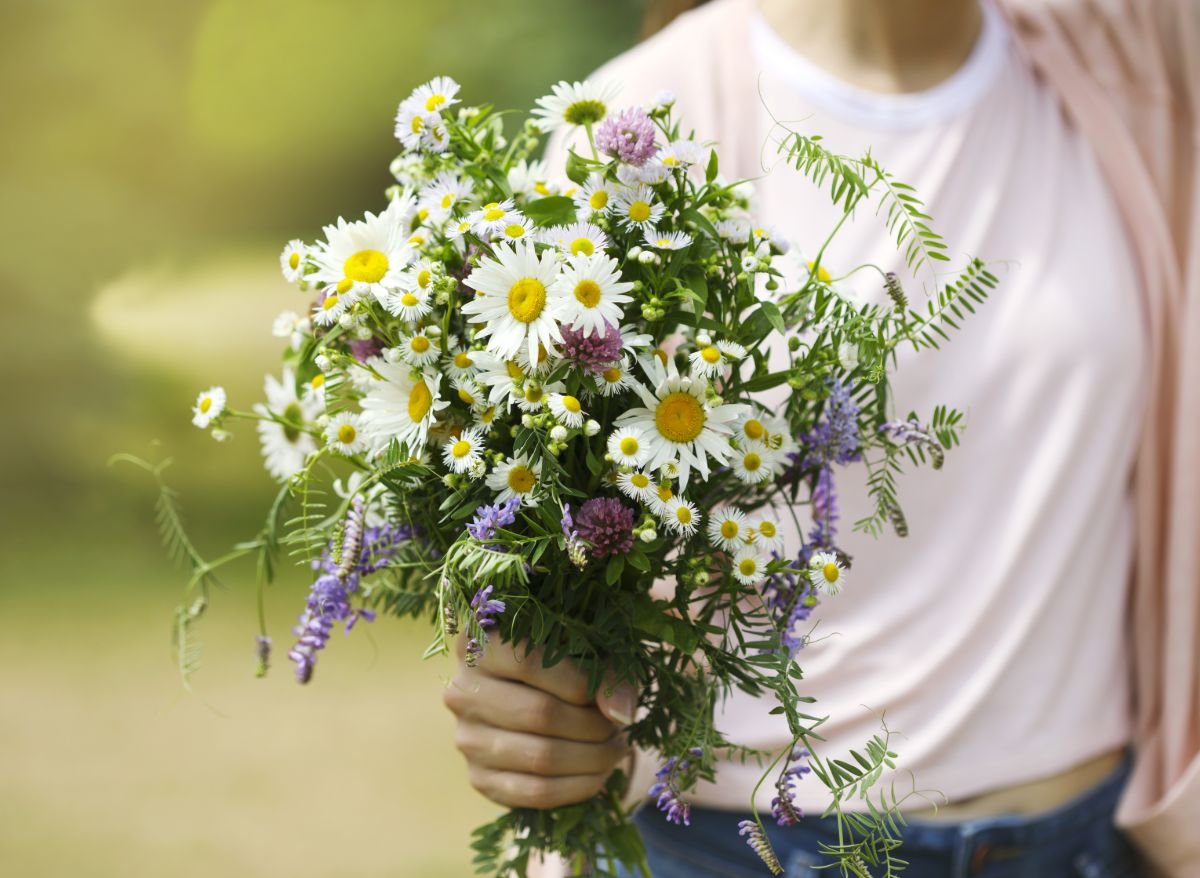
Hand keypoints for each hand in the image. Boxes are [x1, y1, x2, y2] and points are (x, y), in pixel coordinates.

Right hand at [443, 638, 635, 808]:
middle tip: (617, 726)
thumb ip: (607, 674)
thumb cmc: (564, 666)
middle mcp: (462, 690)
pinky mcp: (479, 779)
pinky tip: (599, 773)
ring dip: (592, 758)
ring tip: (614, 747)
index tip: (608, 694)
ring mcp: (467, 738)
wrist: (534, 701)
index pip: (528, 661)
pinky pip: (535, 792)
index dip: (578, 681)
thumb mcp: (587, 653)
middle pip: (538, 713)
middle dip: (592, 725)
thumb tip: (621, 714)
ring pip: (541, 757)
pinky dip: (578, 787)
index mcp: (480, 644)